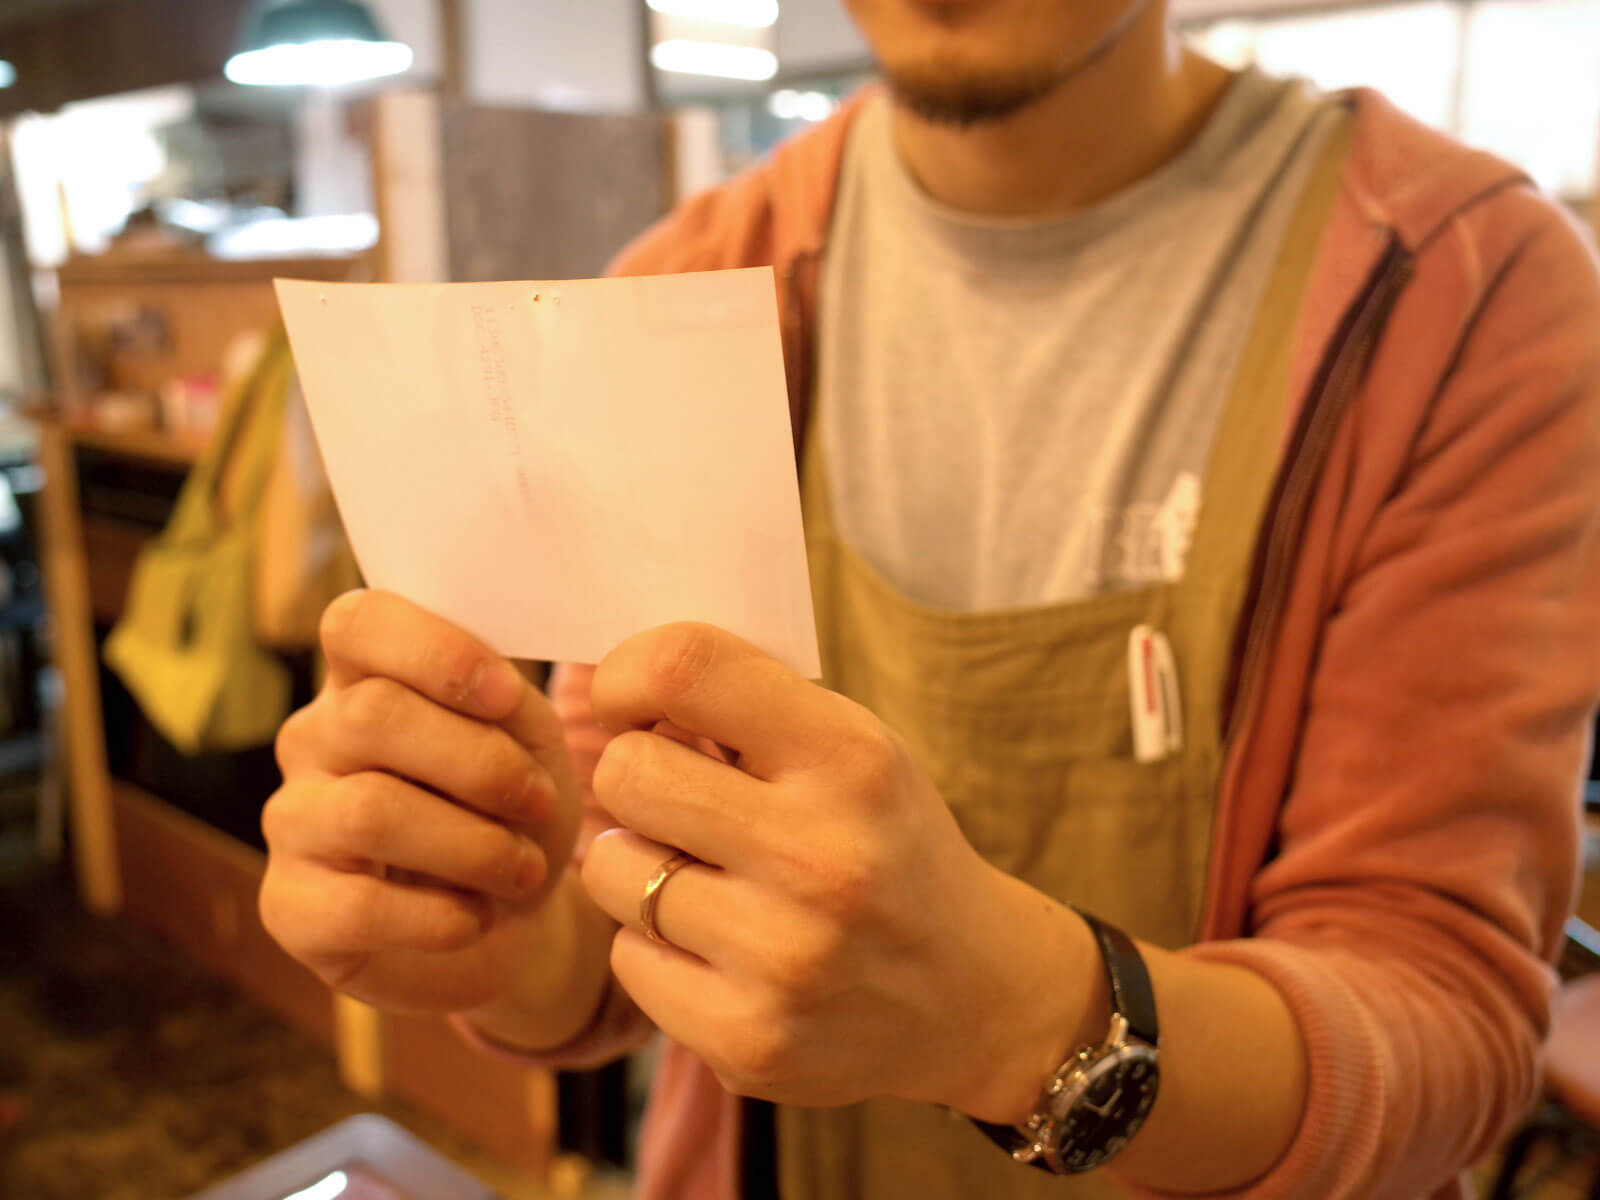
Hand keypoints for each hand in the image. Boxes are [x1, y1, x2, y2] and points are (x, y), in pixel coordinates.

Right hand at [260, 590, 581, 1013]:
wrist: (512, 925)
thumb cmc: (513, 813)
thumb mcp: (530, 745)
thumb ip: (505, 705)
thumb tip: (494, 688)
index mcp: (367, 678)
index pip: (357, 623)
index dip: (436, 652)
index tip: (508, 698)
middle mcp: (313, 739)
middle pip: (372, 716)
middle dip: (480, 764)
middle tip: (538, 803)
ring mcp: (291, 821)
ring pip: (370, 812)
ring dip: (474, 846)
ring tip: (524, 869)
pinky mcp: (289, 907)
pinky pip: (358, 907)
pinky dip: (443, 917)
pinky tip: (477, 917)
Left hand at [580, 623, 1094, 1120]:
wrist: (971, 992)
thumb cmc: (883, 842)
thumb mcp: (851, 747)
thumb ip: (746, 705)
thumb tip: (611, 679)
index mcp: (850, 758)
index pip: (684, 669)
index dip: (629, 674)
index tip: (632, 702)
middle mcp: (820, 856)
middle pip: (626, 774)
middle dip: (637, 779)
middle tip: (675, 800)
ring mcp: (783, 958)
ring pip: (611, 871)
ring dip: (640, 868)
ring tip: (706, 877)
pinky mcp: (748, 1040)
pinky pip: (627, 960)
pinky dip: (658, 948)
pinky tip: (722, 947)